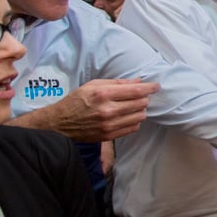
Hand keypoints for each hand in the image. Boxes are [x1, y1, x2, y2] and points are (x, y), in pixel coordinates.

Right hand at [13, 78, 159, 142]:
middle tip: (141, 95)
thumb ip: (117, 83)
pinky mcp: (109, 136)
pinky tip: (128, 116)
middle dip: (145, 98)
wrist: (60, 123)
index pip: (136, 91)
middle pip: (140, 104)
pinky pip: (133, 128)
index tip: (156, 86)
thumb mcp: (93, 85)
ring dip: (140, 110)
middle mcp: (108, 110)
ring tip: (134, 106)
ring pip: (139, 117)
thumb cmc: (76, 101)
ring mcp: (109, 125)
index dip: (149, 88)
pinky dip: (134, 121)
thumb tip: (138, 81)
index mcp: (103, 95)